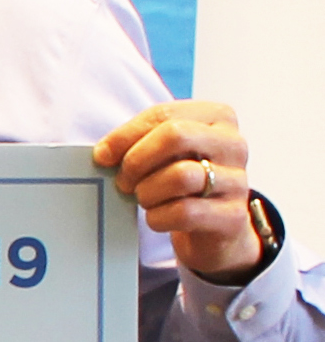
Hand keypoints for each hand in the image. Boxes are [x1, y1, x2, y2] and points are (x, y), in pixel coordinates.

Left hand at [95, 100, 268, 284]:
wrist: (213, 226)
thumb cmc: (182, 182)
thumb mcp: (164, 153)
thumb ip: (137, 143)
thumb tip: (104, 153)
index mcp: (217, 117)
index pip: (163, 115)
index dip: (124, 136)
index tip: (102, 156)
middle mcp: (233, 144)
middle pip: (175, 136)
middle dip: (137, 161)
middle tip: (123, 181)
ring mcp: (238, 180)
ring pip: (180, 176)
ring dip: (147, 192)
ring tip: (144, 199)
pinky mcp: (233, 215)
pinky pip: (184, 212)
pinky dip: (158, 217)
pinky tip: (157, 217)